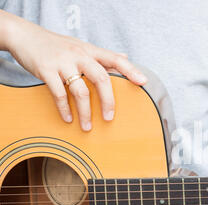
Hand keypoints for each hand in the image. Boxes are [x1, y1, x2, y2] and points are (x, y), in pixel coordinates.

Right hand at [5, 15, 146, 130]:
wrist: (25, 36)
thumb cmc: (58, 45)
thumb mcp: (82, 45)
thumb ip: (103, 54)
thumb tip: (125, 56)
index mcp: (90, 50)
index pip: (115, 59)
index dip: (131, 70)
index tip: (143, 82)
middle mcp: (79, 55)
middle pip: (101, 78)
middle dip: (108, 101)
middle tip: (109, 118)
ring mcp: (63, 62)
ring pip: (80, 91)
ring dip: (85, 112)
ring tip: (87, 126)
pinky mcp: (46, 70)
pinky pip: (59, 94)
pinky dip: (65, 109)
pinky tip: (69, 119)